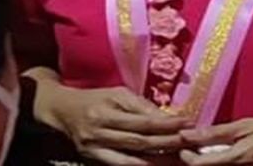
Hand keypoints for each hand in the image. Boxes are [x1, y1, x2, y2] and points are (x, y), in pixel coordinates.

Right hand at [36, 82, 189, 165]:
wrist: (61, 111)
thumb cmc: (94, 98)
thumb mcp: (116, 94)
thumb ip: (140, 105)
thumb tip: (168, 118)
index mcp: (105, 112)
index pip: (141, 121)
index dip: (166, 124)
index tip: (188, 123)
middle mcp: (99, 132)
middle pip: (140, 142)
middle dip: (168, 144)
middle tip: (190, 144)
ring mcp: (95, 149)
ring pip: (133, 160)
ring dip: (159, 161)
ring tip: (181, 160)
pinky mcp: (93, 160)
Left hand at [178, 116, 252, 165]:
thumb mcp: (249, 124)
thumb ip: (219, 132)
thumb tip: (188, 133)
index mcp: (243, 155)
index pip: (205, 165)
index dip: (189, 159)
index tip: (182, 149)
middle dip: (200, 164)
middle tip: (189, 154)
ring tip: (207, 157)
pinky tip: (226, 161)